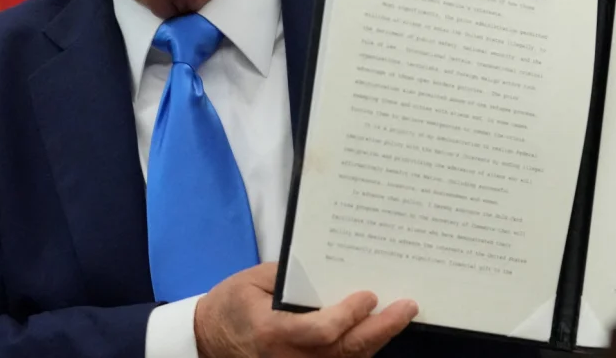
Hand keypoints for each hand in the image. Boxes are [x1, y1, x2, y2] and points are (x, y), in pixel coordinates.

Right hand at [194, 262, 417, 357]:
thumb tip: (331, 266)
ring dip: (377, 339)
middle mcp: (288, 357)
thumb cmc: (232, 303)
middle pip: (343, 351)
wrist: (208, 339)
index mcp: (273, 332)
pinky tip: (380, 329)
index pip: (320, 332)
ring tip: (402, 315)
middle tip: (408, 307)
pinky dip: (362, 348)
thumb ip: (291, 277)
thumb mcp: (254, 280)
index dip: (348, 316)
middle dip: (380, 330)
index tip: (369, 295)